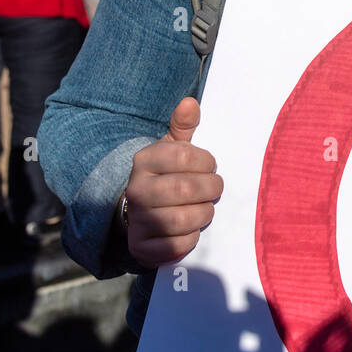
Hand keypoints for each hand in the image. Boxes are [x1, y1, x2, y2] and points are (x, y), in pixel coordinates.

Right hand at [124, 97, 223, 268]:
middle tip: (214, 189)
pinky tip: (190, 230)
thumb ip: (183, 127)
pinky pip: (175, 246)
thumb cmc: (166, 176)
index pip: (185, 156)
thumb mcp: (173, 149)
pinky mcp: (140, 247)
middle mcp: (136, 189)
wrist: (139, 214)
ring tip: (205, 209)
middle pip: (186, 189)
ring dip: (203, 215)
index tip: (209, 166)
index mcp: (144, 160)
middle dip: (210, 189)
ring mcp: (136, 220)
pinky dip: (190, 239)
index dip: (206, 162)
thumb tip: (190, 103)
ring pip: (182, 220)